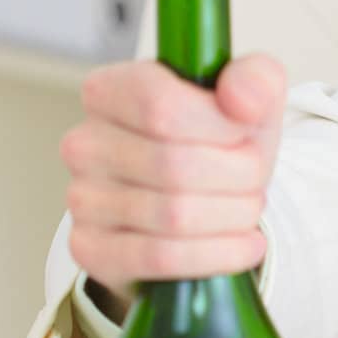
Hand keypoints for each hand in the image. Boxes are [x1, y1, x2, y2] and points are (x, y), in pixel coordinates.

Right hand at [61, 54, 287, 307]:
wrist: (205, 202)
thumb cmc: (221, 144)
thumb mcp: (250, 102)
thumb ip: (256, 80)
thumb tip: (242, 98)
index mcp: (112, 90)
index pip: (161, 106)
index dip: (220, 126)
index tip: (246, 133)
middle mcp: (84, 143)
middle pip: (175, 165)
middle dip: (239, 177)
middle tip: (254, 179)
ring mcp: (81, 199)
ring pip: (174, 215)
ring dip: (234, 216)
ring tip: (247, 208)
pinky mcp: (91, 249)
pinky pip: (160, 257)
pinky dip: (218, 254)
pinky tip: (244, 244)